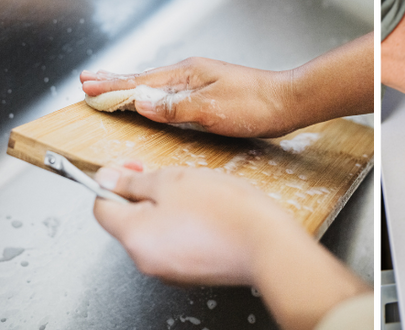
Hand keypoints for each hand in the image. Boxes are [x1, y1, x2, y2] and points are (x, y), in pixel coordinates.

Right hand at [81, 57, 293, 137]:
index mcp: (187, 74)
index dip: (113, 87)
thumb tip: (138, 102)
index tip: (88, 87)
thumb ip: (173, 107)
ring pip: (157, 84)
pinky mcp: (211, 93)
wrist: (290, 102)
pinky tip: (153, 98)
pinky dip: (153, 94)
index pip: (141, 82)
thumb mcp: (211, 109)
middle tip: (88, 81)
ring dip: (132, 85)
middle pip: (145, 78)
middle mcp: (191, 74)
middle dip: (116, 80)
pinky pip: (171, 92)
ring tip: (111, 85)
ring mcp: (202, 82)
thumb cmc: (256, 105)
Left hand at [93, 163, 368, 329]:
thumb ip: (134, 181)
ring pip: (157, 232)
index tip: (133, 167)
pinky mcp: (194, 272)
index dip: (114, 181)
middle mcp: (146, 260)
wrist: (268, 244)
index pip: (102, 207)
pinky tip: (212, 215)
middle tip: (176, 178)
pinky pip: (179, 245)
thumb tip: (107, 180)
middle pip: (131, 221)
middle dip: (148, 195)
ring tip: (200, 195)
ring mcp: (171, 271)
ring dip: (170, 210)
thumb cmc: (226, 211)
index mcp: (134, 236)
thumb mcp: (174, 180)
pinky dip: (188, 228)